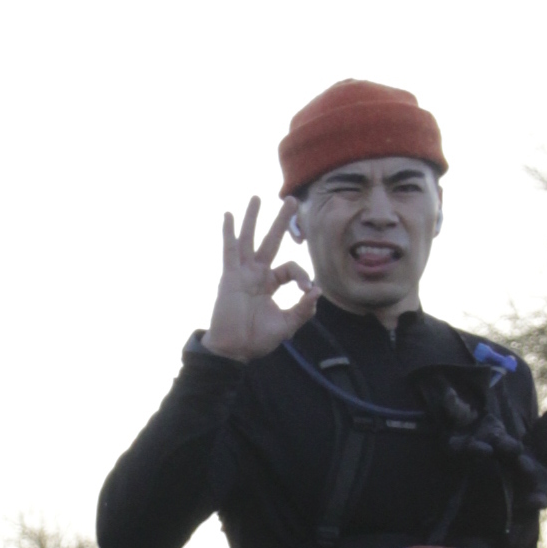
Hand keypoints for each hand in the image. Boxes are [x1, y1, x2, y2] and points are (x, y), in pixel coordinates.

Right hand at [203, 196, 318, 360]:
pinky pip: (230, 251)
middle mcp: (256, 274)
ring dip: (253, 218)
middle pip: (271, 241)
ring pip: (249, 240)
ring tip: (257, 197)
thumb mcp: (287, 325)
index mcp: (270, 283)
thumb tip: (317, 291)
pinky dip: (229, 233)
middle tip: (292, 200)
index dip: (302, 275)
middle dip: (281, 221)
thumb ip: (303, 310)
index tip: (307, 290)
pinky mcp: (230, 277)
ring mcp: (242, 273)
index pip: (290, 268)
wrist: (233, 350)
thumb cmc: (257, 340)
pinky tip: (229, 215)